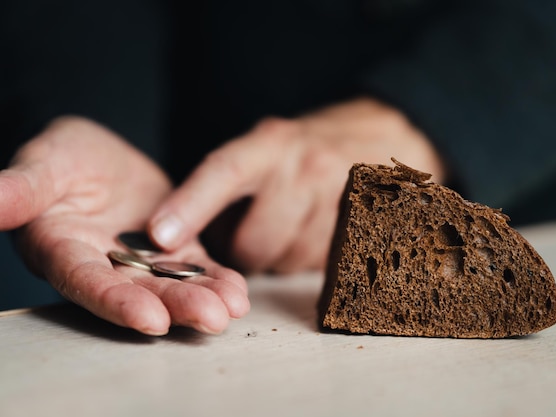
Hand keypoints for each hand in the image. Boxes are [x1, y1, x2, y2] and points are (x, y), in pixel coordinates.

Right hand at [0, 117, 248, 334]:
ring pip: (171, 286)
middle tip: (212, 318)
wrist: (100, 154)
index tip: (149, 318)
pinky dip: (216, 280)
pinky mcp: (172, 250)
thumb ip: (23, 187)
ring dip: (202, 299)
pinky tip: (238, 292)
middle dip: (175, 307)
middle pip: (138, 293)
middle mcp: (103, 266)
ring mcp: (141, 262)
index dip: (116, 301)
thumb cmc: (64, 157)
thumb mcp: (45, 163)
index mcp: (64, 250)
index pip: (87, 281)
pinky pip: (195, 268)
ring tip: (233, 308)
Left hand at [148, 98, 445, 272]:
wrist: (382, 138)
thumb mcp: (265, 148)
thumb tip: (181, 238)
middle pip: (253, 242)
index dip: (190, 206)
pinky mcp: (360, 228)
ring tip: (290, 224)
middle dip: (243, 250)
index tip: (160, 237)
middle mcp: (305, 168)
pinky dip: (306, 259)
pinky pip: (316, 267)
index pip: (225, 173)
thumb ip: (226, 185)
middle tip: (252, 231)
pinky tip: (314, 232)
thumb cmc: (307, 150)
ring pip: (285, 261)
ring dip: (277, 256)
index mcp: (270, 144)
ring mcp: (337, 200)